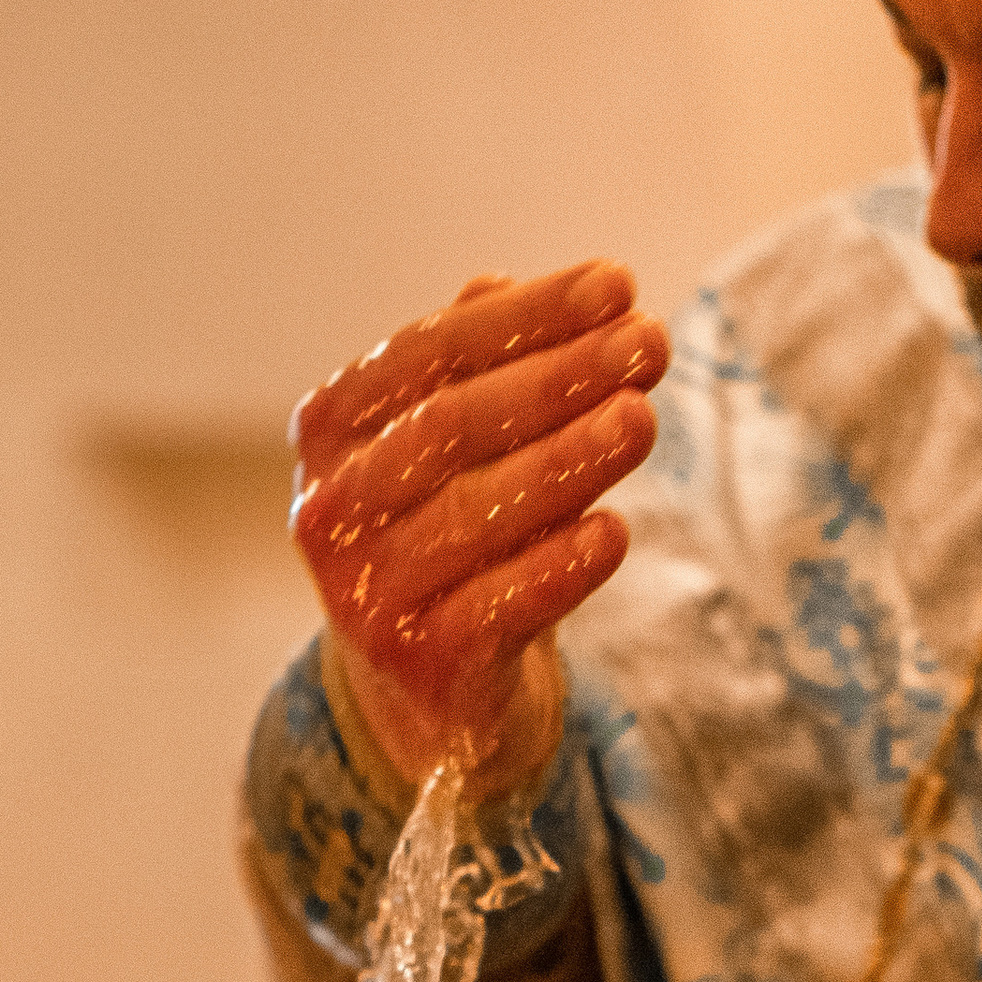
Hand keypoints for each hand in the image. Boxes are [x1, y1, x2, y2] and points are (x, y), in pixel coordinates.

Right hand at [291, 262, 667, 798]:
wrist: (431, 701)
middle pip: (451, 424)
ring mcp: (370, 595)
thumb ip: (476, 370)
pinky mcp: (424, 666)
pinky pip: (500, 607)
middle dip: (559, 376)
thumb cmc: (452, 543)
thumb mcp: (457, 452)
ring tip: (642, 418)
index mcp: (332, 432)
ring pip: (474, 513)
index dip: (526, 316)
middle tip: (649, 343)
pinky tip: (614, 530)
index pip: (428, 351)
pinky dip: (558, 566)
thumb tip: (499, 281)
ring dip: (567, 460)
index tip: (617, 286)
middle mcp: (332, 510)